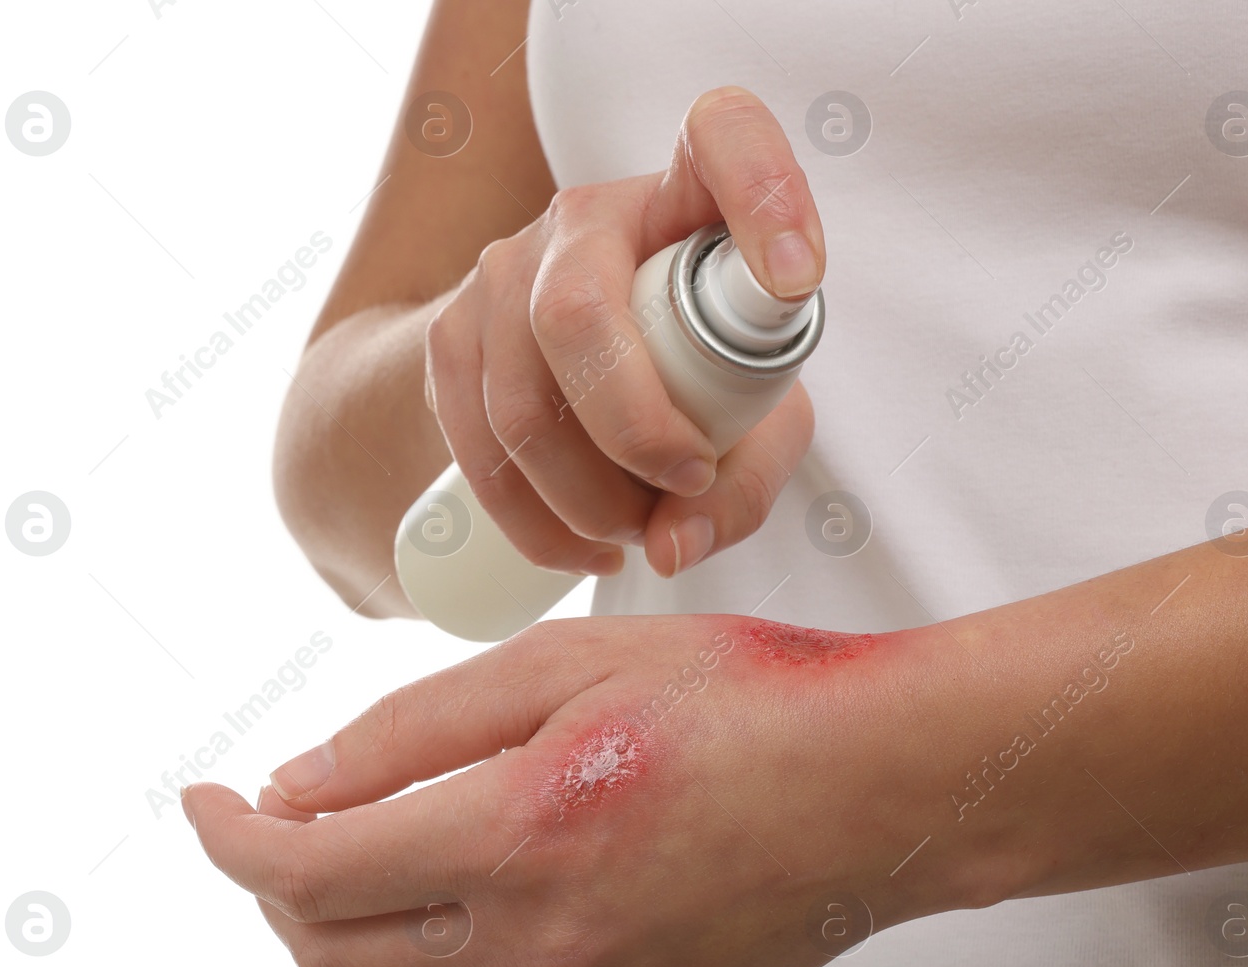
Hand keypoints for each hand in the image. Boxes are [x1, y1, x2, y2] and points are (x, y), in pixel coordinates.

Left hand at [181, 616, 970, 966]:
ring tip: (361, 879)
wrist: (882, 788)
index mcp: (515, 836)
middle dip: (275, 889)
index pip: (307, 872)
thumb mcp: (567, 663)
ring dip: (342, 953)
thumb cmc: (742, 696)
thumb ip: (412, 729)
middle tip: (284, 824)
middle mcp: (539, 944)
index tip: (204, 799)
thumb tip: (294, 786)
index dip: (228, 837)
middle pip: (332, 956)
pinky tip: (443, 952)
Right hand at [424, 86, 824, 581]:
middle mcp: (584, 217)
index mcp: (682, 199)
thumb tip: (674, 546)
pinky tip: (585, 547)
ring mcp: (502, 272)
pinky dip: (537, 525)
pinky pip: (479, 450)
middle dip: (636, 434)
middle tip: (685, 487)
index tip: (798, 278)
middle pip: (578, 314)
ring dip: (587, 500)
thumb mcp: (752, 425)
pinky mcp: (448, 337)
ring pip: (522, 405)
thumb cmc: (690, 387)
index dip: (761, 191)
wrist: (551, 382)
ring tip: (638, 531)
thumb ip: (742, 484)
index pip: (721, 138)